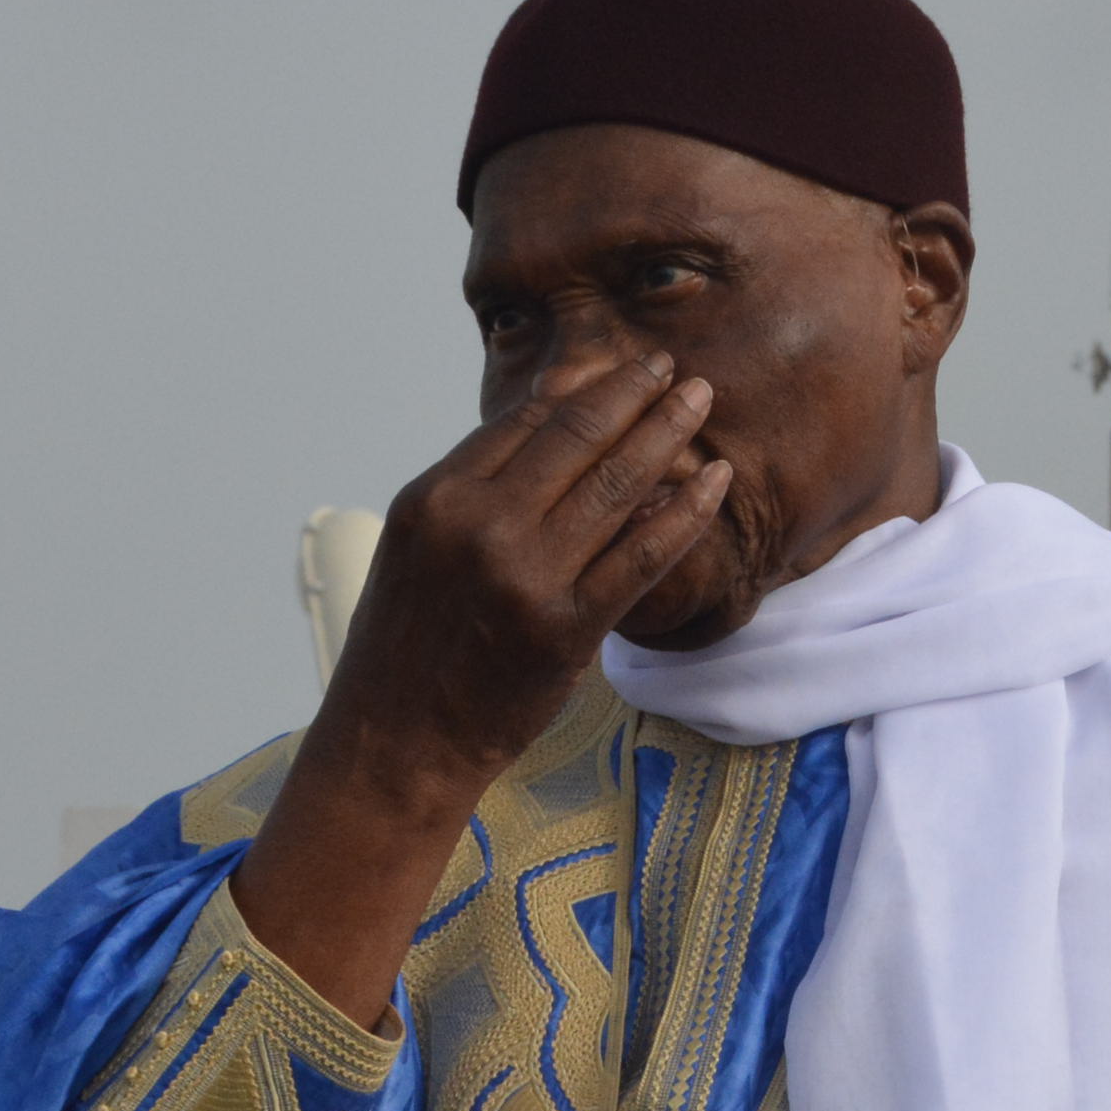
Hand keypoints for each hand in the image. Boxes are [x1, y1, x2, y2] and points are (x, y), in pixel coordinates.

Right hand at [230, 352, 731, 1023]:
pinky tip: (714, 482)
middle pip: (573, 439)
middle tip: (672, 367)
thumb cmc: (411, 644)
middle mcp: (476, 527)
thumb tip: (546, 420)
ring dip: (666, 434)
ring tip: (699, 400)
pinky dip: (683, 512)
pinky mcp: (564, 628)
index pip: (523, 422)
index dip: (582, 387)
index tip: (622, 367)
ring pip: (614, 486)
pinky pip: (640, 555)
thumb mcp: (419, 547)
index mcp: (434, 499)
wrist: (396, 743)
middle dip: (632, 393)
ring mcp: (522, 577)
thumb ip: (474, 488)